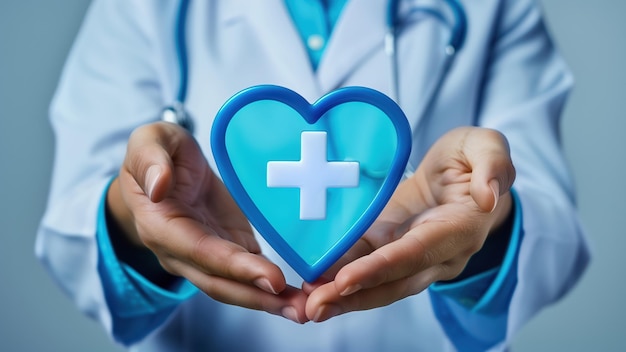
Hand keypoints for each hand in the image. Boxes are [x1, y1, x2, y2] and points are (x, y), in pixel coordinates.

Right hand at [107, 122, 307, 322]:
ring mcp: (205, 254)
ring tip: (305, 309)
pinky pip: (248, 273)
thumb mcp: (148, 141)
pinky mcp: (227, 248)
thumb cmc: (156, 151)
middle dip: (259, 298)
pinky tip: (298, 295)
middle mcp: (181, 251)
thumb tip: (158, 186)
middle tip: (301, 309)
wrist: (164, 166)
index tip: (272, 279)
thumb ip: (150, 161)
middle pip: (220, 281)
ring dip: (270, 301)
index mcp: (161, 225)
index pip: (200, 252)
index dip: (236, 268)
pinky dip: (272, 288)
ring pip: (236, 285)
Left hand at [303, 127, 515, 321]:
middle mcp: (435, 254)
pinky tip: (311, 285)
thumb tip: (489, 197)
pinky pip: (363, 266)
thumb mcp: (486, 145)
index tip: (346, 280)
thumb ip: (493, 165)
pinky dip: (338, 278)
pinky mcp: (388, 246)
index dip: (382, 268)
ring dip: (340, 296)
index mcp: (459, 230)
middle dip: (353, 296)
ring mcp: (409, 254)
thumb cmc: (472, 157)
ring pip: (376, 282)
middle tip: (313, 307)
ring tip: (304, 305)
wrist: (461, 173)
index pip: (416, 254)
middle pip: (393, 282)